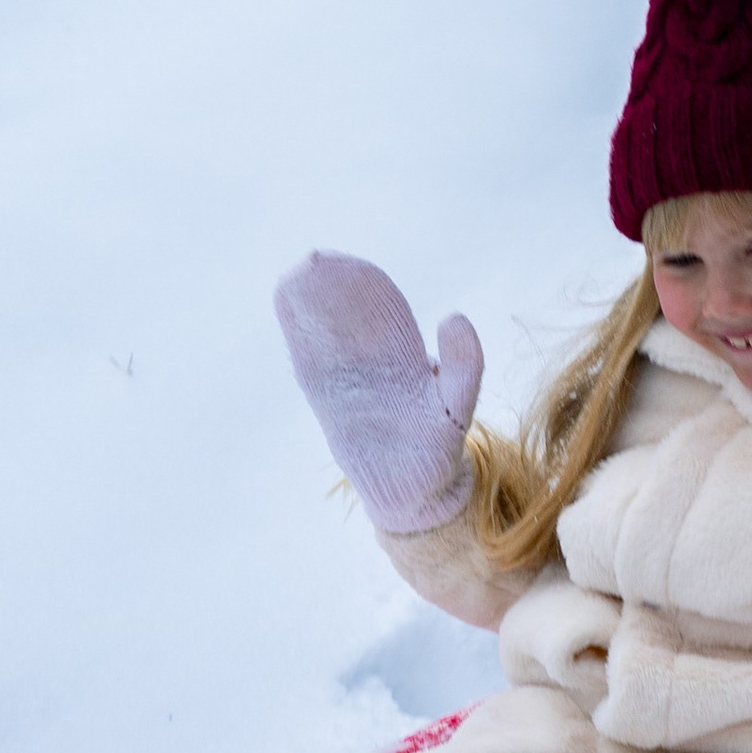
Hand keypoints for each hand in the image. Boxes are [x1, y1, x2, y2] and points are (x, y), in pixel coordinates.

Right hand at [273, 252, 483, 532]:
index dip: (368, 290)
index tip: (352, 264)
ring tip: (297, 276)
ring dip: (312, 309)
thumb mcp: (456, 403)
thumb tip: (454, 316)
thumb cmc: (440, 450)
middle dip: (334, 291)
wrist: (414, 491)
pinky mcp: (327, 401)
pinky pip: (310, 363)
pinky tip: (288, 309)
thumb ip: (463, 365)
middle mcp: (375, 366)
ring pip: (327, 337)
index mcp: (406, 360)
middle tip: (316, 260)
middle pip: (350, 320)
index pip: (384, 315)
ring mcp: (348, 382)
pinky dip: (300, 336)